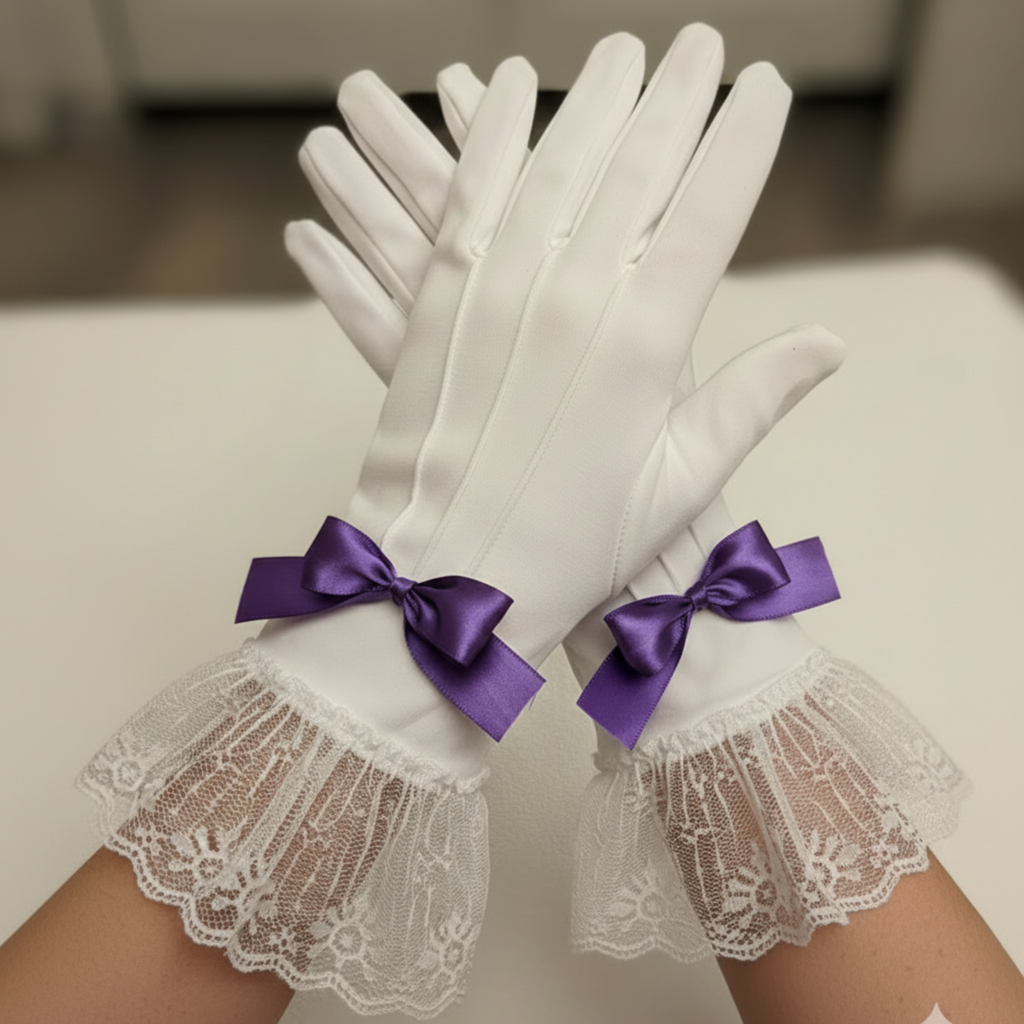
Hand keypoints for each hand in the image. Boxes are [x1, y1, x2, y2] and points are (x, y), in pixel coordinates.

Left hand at [286, 25, 965, 970]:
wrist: (452, 582)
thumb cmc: (575, 548)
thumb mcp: (679, 484)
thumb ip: (753, 401)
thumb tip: (829, 344)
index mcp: (646, 343)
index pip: (711, 210)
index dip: (743, 140)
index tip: (764, 88)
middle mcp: (574, 301)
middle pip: (634, 169)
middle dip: (674, 98)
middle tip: (696, 46)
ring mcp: (497, 297)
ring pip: (551, 166)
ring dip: (589, 101)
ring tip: (617, 54)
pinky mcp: (437, 306)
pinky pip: (462, 201)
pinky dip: (482, 138)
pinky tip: (495, 91)